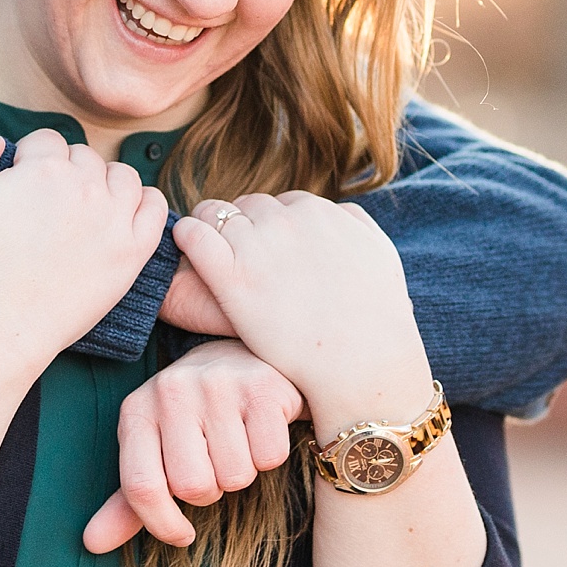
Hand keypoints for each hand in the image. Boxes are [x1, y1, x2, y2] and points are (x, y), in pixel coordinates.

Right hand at [0, 127, 167, 371]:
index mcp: (44, 169)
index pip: (46, 141)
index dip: (29, 159)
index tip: (18, 186)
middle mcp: (85, 188)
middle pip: (83, 157)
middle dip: (64, 171)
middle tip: (43, 206)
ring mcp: (114, 220)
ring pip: (121, 176)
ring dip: (103, 182)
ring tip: (80, 207)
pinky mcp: (131, 253)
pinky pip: (154, 208)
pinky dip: (142, 202)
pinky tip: (121, 214)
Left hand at [81, 340, 305, 551]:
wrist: (241, 359)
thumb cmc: (194, 418)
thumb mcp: (154, 452)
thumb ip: (128, 501)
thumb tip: (91, 543)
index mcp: (137, 410)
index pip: (141, 487)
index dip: (162, 523)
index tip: (182, 535)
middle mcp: (170, 391)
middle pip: (193, 487)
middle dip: (210, 491)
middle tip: (214, 464)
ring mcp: (216, 385)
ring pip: (235, 476)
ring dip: (241, 473)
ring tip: (237, 442)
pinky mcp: (260, 387)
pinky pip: (269, 456)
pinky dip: (270, 455)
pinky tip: (259, 429)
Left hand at [171, 193, 430, 433]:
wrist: (361, 364)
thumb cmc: (375, 319)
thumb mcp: (380, 253)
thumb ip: (356, 223)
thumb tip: (335, 212)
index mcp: (317, 211)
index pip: (280, 203)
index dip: (270, 227)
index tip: (268, 251)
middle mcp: (285, 220)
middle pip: (247, 206)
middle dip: (243, 227)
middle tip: (241, 259)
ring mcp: (256, 246)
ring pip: (214, 213)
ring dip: (210, 228)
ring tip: (210, 255)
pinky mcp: (230, 276)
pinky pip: (191, 234)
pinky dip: (186, 237)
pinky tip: (188, 250)